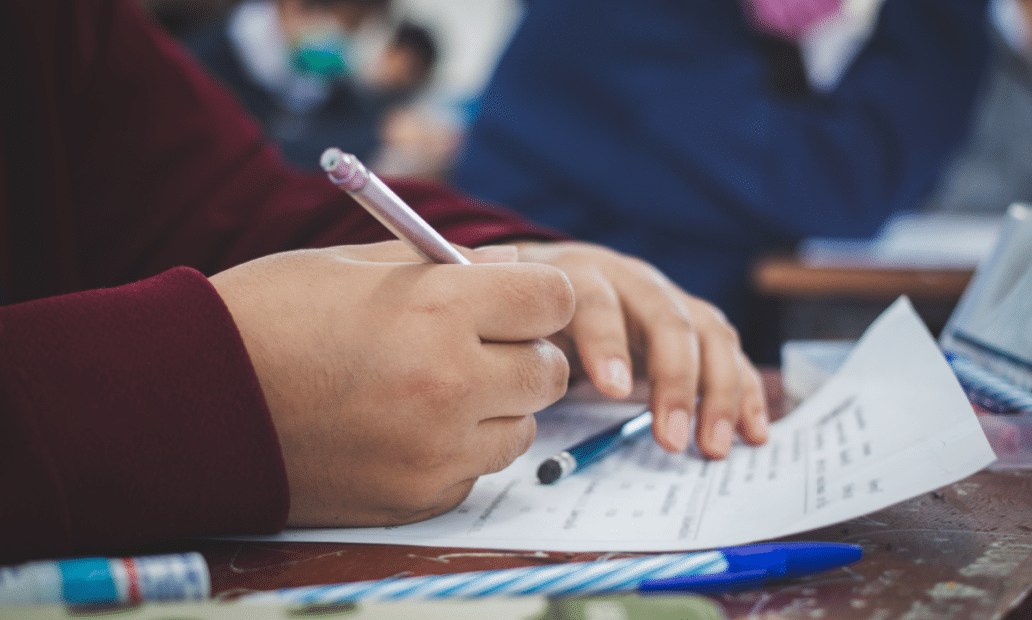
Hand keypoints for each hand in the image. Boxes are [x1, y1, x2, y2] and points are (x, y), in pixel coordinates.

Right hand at [209, 242, 573, 526]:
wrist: (190, 401)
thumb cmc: (267, 316)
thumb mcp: (354, 264)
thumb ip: (449, 264)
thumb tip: (514, 266)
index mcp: (438, 309)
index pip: (554, 300)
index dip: (541, 297)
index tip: (519, 302)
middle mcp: (450, 384)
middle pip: (550, 372)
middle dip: (525, 354)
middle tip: (480, 347)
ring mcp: (435, 450)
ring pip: (521, 429)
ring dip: (497, 408)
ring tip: (437, 391)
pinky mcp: (416, 498)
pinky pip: (475, 472)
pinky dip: (458, 452)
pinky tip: (405, 430)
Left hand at [516, 242, 768, 458]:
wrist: (558, 273)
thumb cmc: (530, 305)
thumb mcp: (505, 304)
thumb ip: (495, 314)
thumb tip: (485, 328)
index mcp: (580, 275)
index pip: (597, 302)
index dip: (607, 342)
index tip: (613, 390)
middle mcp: (633, 280)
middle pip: (668, 319)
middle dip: (676, 381)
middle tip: (671, 439)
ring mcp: (670, 300)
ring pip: (709, 335)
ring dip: (719, 392)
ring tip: (711, 448)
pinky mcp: (695, 324)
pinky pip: (730, 354)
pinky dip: (746, 392)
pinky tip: (753, 433)